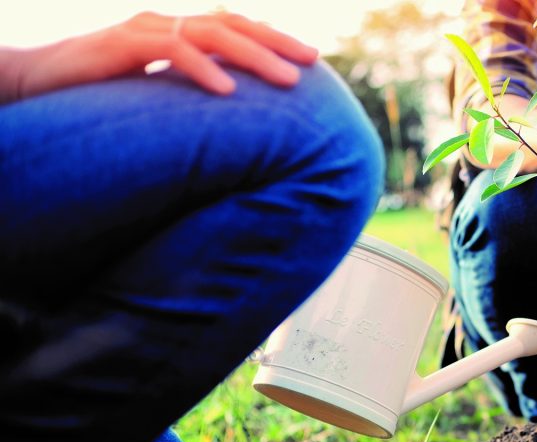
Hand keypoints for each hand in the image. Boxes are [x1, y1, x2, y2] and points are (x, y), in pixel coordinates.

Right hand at [10, 12, 317, 101]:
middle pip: (232, 24)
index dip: (272, 40)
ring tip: (288, 82)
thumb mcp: (154, 99)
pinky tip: (228, 92)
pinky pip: (171, 49)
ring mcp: (143, 30)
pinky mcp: (121, 44)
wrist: (33, 84)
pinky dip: (203, 69)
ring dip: (254, 57)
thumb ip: (188, 102)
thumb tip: (233, 130)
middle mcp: (165, 24)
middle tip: (313, 63)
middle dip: (276, 43)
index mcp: (177, 34)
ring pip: (211, 33)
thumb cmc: (96, 99)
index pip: (234, 29)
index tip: (311, 61)